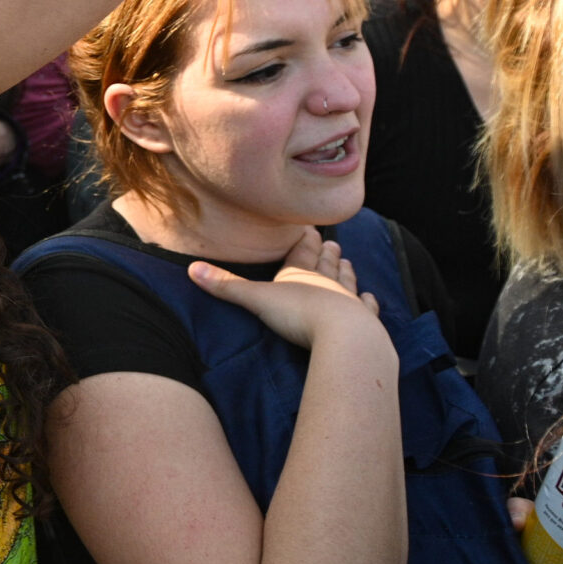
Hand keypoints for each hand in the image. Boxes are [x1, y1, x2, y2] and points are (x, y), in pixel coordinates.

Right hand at [187, 228, 382, 352]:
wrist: (344, 336)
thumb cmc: (299, 314)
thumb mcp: (256, 299)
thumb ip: (226, 286)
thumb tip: (191, 268)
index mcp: (300, 273)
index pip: (301, 251)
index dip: (304, 239)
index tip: (309, 227)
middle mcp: (326, 282)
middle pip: (325, 263)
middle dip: (326, 252)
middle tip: (331, 242)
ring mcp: (348, 301)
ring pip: (346, 281)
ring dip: (345, 271)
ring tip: (347, 261)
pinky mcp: (364, 321)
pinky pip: (366, 308)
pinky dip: (368, 302)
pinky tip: (371, 297)